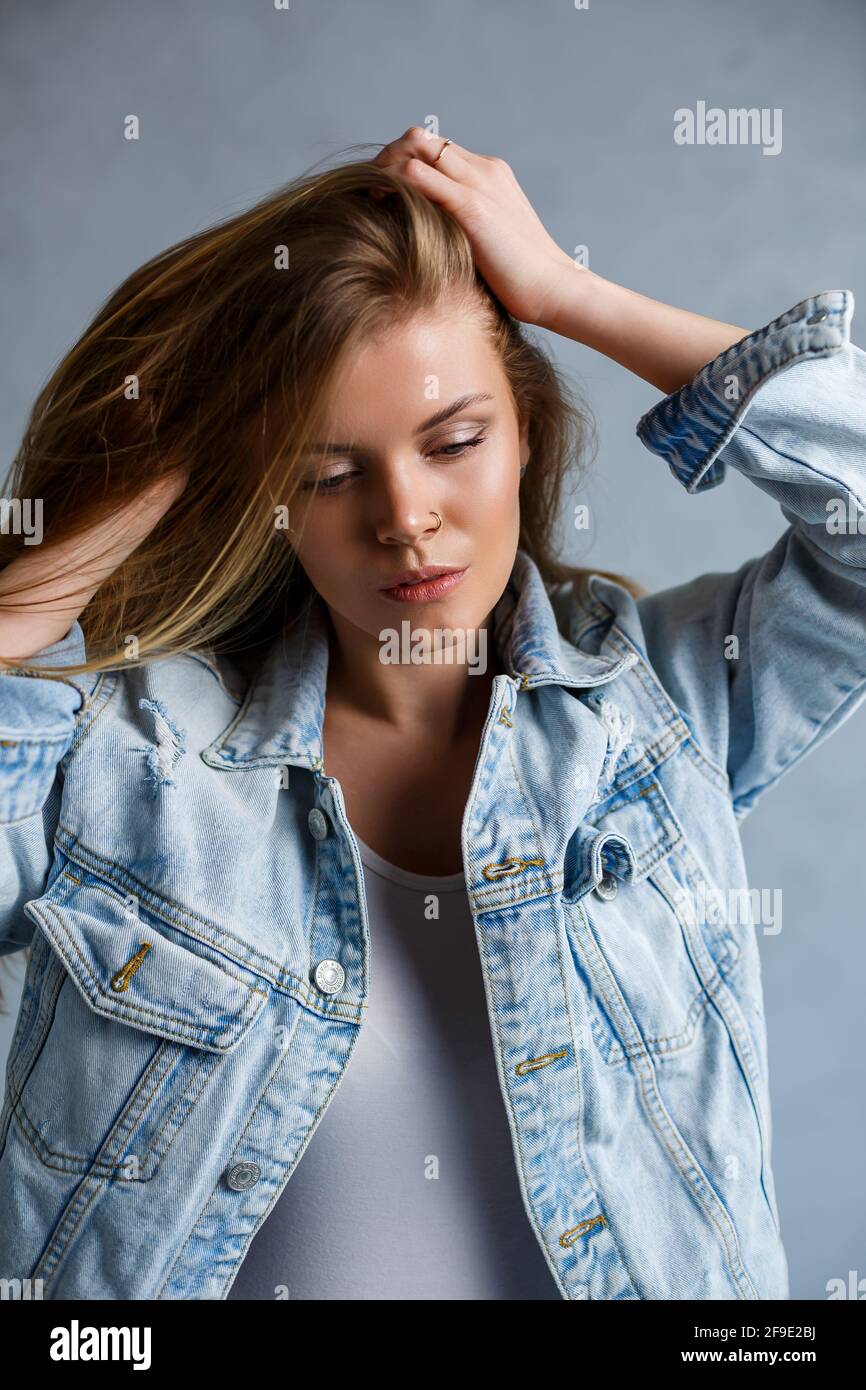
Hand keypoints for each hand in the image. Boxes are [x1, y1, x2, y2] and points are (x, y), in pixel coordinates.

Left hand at [372, 127, 579, 330]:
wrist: (555, 288)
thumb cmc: (521, 279)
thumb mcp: (484, 244)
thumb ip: (458, 229)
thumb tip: (425, 240)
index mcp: (489, 174)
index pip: (435, 148)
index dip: (402, 161)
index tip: (379, 189)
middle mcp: (484, 169)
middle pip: (421, 139)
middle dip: (386, 158)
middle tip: (363, 189)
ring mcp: (480, 184)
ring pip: (418, 148)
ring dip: (385, 166)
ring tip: (365, 195)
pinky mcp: (474, 207)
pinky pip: (424, 177)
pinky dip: (395, 181)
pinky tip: (378, 202)